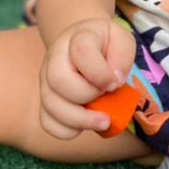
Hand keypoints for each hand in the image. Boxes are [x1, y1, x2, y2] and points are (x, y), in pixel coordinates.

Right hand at [39, 18, 135, 138]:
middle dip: (86, 95)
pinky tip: (85, 124)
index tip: (115, 82)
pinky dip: (68, 130)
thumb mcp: (122, 41)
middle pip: (58, 79)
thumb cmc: (107, 46)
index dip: (100, 72)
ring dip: (81, 119)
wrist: (87, 46)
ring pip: (51, 105)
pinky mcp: (46, 102)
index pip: (81, 51)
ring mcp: (46, 81)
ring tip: (104, 120)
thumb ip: (122, 56)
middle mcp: (55, 58)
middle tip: (105, 95)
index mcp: (77, 38)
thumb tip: (114, 80)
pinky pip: (48, 123)